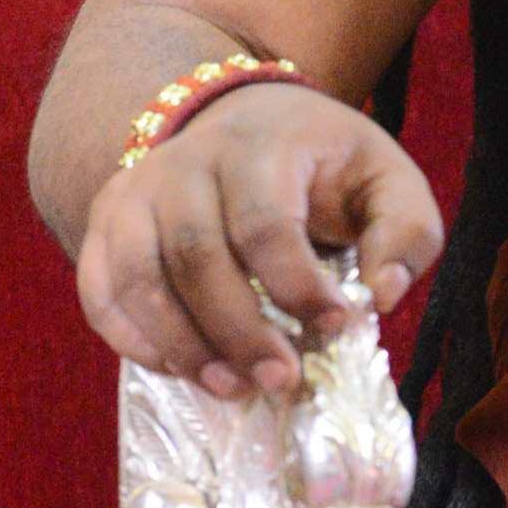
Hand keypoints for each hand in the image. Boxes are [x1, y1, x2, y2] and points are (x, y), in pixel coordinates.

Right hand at [75, 84, 442, 397]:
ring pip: (140, 277)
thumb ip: (406, 231)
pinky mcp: (109, 220)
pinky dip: (130, 337)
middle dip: (239, 331)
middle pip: (198, 256)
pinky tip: (177, 369)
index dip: (298, 287)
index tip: (337, 328)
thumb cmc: (322, 163)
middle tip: (281, 381)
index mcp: (261, 146)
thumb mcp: (385, 177)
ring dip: (183, 344)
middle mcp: (187, 162)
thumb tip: (384, 295)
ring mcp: (138, 190)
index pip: (267, 224)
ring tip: (232, 388)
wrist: (244, 119)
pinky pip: (101, 287)